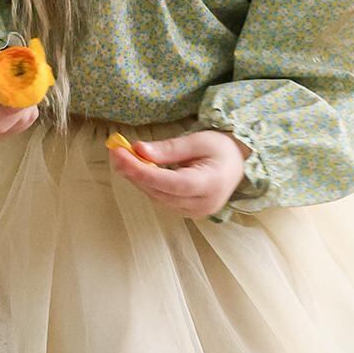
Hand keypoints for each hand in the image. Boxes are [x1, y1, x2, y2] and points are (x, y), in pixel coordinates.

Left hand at [108, 130, 249, 218]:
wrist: (237, 163)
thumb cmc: (220, 149)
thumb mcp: (197, 141)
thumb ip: (168, 149)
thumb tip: (138, 149)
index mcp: (209, 185)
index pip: (170, 182)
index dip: (142, 171)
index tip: (121, 156)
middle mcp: (202, 204)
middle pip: (160, 192)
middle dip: (134, 173)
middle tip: (116, 152)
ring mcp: (195, 212)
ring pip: (158, 198)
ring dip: (138, 179)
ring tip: (122, 158)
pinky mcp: (188, 212)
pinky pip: (162, 199)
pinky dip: (148, 185)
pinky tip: (137, 170)